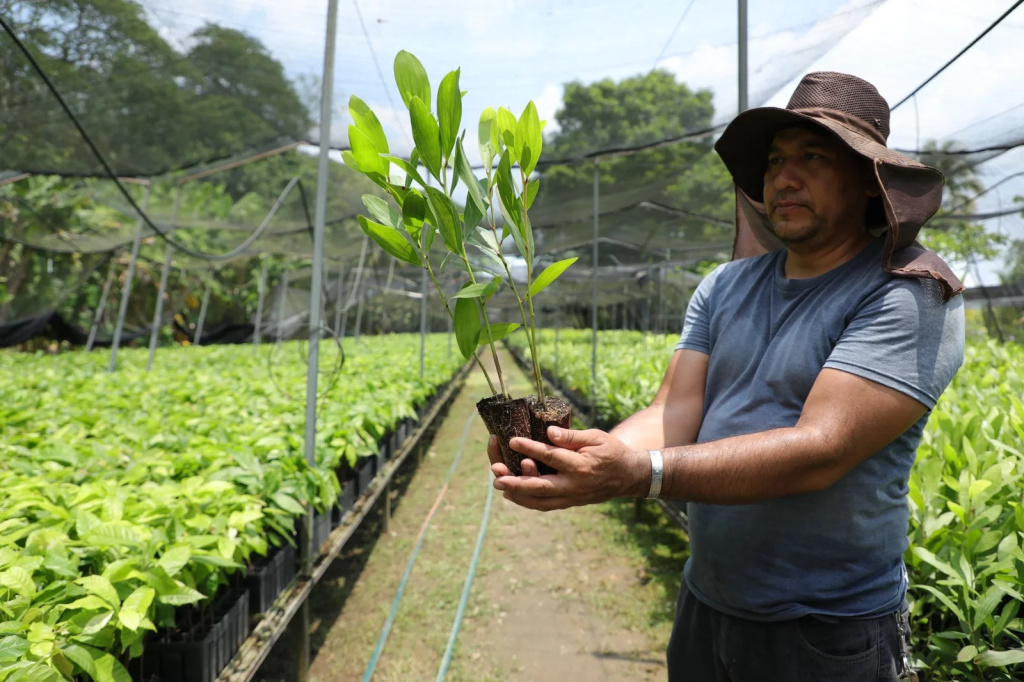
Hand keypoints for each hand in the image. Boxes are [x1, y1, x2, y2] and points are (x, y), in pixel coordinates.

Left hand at [490, 426, 649, 510]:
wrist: (629, 476)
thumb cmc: (612, 451)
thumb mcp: (596, 438)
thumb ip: (572, 436)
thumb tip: (550, 432)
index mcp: (581, 465)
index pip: (551, 456)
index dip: (530, 448)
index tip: (512, 441)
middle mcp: (574, 485)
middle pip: (540, 487)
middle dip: (516, 483)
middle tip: (497, 477)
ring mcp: (572, 497)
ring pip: (540, 501)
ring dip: (518, 495)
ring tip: (500, 486)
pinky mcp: (571, 503)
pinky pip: (546, 505)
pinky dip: (528, 501)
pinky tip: (514, 494)